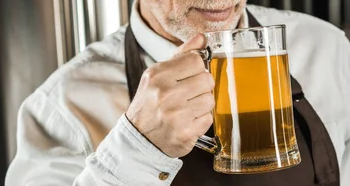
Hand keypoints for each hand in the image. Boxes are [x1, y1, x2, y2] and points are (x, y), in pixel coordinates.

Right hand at [125, 34, 214, 157]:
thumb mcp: (158, 76)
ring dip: (202, 104)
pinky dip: (200, 120)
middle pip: (207, 80)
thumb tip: (202, 38)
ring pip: (210, 100)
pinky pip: (208, 119)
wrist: (139, 138)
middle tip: (188, 95)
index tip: (189, 76)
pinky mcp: (186, 133)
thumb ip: (182, 55)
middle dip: (201, 87)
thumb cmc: (150, 104)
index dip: (197, 68)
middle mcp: (166, 94)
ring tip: (187, 109)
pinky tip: (187, 121)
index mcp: (158, 75)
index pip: (196, 60)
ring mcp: (176, 115)